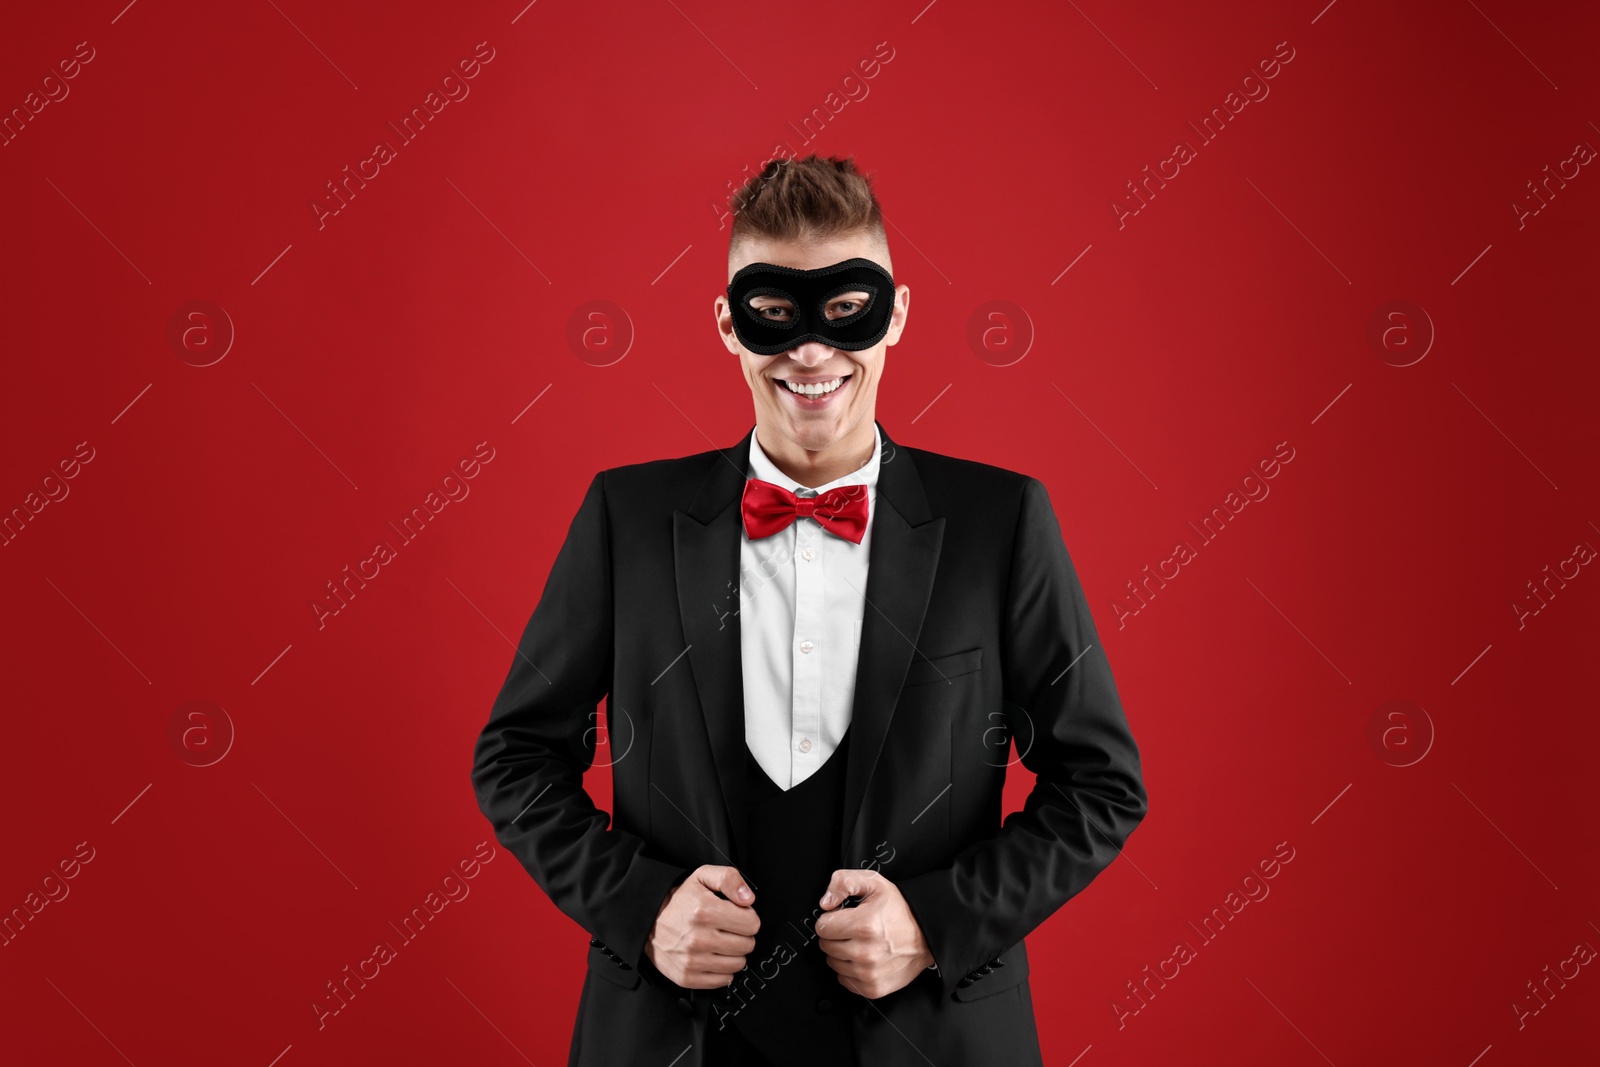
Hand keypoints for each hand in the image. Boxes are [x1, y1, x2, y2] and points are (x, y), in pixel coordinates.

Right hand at [644, 865, 759, 988]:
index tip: (737, 916)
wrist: (649, 922)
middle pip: (747, 945)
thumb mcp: (702, 877)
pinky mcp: (687, 977)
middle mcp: (699, 938)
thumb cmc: (679, 901)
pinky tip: (713, 957)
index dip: (747, 917)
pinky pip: (723, 980)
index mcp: (705, 911)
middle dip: (742, 935)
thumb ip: (729, 879)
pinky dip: (722, 970)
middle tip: (727, 929)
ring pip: (738, 964)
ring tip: (720, 942)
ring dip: (733, 954)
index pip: (752, 923)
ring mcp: (692, 960)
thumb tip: (748, 898)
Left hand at [814, 869, 934, 999]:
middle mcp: (866, 952)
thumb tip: (825, 903)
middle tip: (853, 929)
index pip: (822, 927)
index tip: (843, 917)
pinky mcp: (873, 988)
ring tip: (861, 943)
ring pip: (833, 963)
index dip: (831, 919)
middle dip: (835, 935)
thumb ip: (843, 883)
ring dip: (841, 953)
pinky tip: (864, 958)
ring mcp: (869, 973)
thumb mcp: (874, 883)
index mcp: (864, 926)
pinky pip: (844, 980)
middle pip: (825, 946)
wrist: (927, 934)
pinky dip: (850, 970)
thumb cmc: (900, 910)